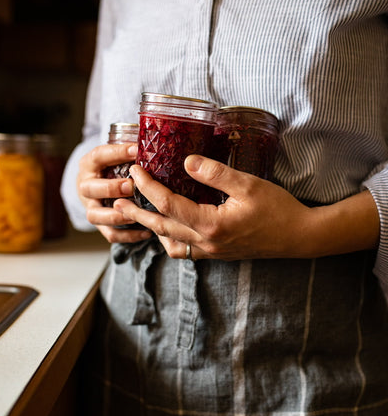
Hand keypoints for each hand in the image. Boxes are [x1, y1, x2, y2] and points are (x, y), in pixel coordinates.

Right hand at [77, 143, 151, 243]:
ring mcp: (90, 207)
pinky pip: (110, 234)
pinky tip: (146, 231)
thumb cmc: (114, 167)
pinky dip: (128, 235)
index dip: (117, 153)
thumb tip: (161, 143)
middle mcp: (85, 185)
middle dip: (111, 188)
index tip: (137, 150)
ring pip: (95, 215)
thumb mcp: (117, 155)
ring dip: (116, 216)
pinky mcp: (99, 224)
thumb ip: (132, 152)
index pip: (99, 156)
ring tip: (137, 215)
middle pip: (90, 188)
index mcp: (89, 164)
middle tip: (131, 186)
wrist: (97, 184)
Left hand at [114, 155, 379, 260]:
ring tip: (136, 213)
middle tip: (115, 202)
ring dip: (152, 227)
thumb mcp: (248, 185)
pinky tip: (168, 229)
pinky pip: (185, 251)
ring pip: (170, 242)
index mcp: (210, 224)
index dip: (147, 186)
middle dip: (136, 212)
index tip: (135, 170)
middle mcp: (206, 242)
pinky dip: (170, 240)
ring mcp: (211, 251)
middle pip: (161, 227)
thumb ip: (215, 173)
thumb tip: (186, 161)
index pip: (168, 204)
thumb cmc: (278, 209)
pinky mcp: (218, 253)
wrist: (300, 237)